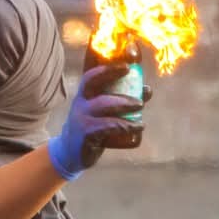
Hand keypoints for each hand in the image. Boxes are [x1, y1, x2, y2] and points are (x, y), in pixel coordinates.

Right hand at [46, 65, 144, 180]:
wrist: (71, 151)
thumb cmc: (91, 126)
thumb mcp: (103, 111)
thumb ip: (123, 99)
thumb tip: (147, 90)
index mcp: (84, 95)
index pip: (91, 76)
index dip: (107, 69)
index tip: (126, 66)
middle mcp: (80, 104)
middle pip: (96, 88)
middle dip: (117, 86)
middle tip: (136, 88)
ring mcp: (82, 119)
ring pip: (104, 107)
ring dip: (125, 106)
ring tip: (141, 106)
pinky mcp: (86, 134)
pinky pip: (108, 127)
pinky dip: (125, 126)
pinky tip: (138, 127)